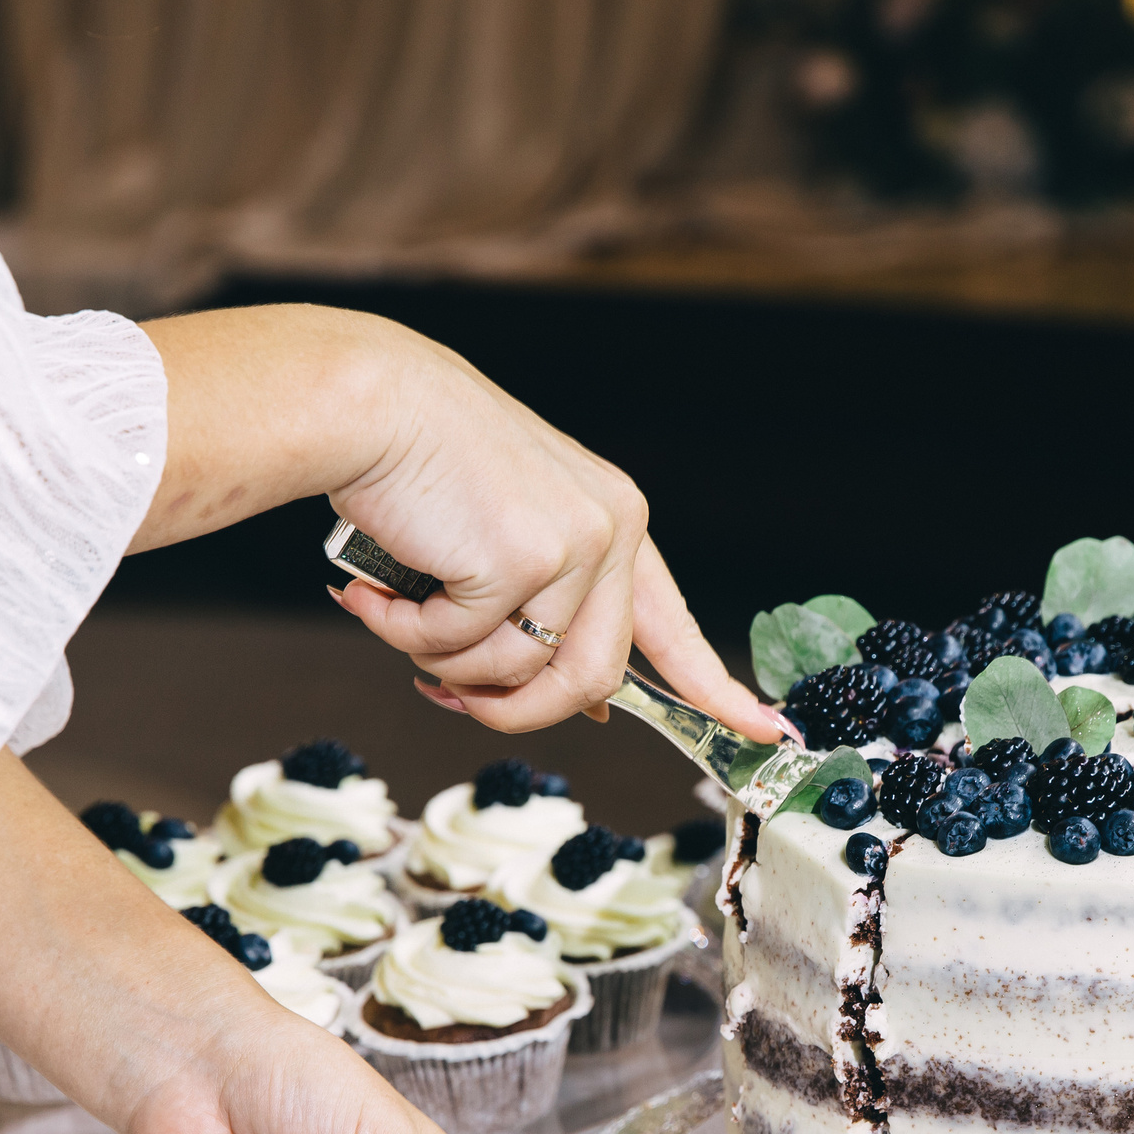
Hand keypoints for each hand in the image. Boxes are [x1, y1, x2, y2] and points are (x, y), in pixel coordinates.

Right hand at [327, 344, 784, 737]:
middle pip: (591, 680)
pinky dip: (406, 633)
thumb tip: (587, 707)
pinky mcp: (521, 560)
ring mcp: (573, 544)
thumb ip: (550, 607)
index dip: (715, 689)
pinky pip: (461, 648)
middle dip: (514, 710)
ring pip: (522, 675)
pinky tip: (374, 593)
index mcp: (615, 520)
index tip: (765, 730)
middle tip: (449, 697)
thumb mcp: (508, 535)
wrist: (368, 403)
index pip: (672, 625)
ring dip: (448, 669)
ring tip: (397, 618)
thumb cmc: (420, 467)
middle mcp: (610, 529)